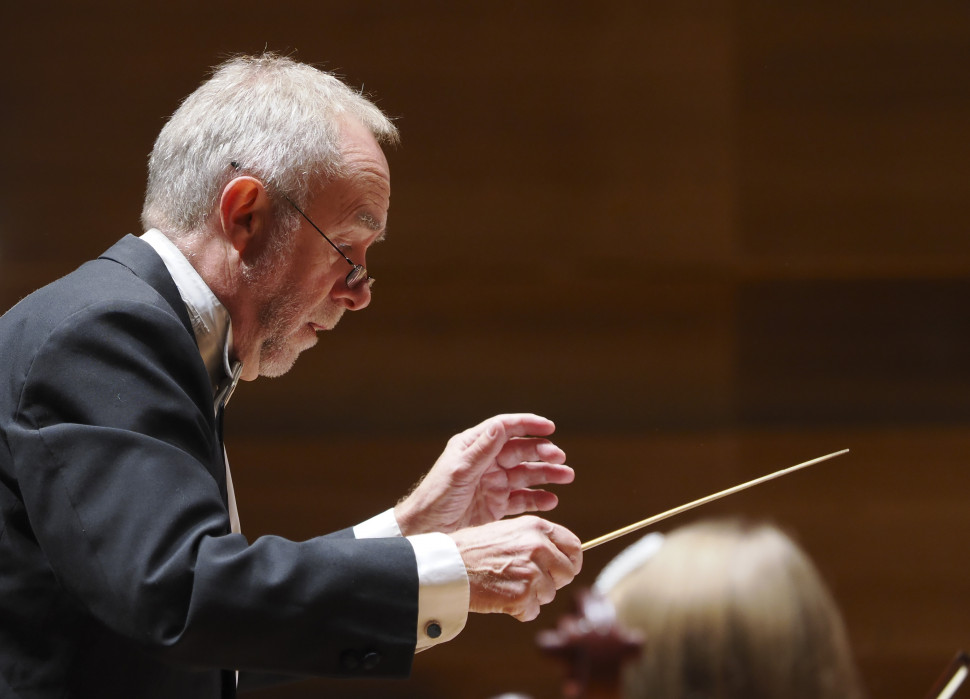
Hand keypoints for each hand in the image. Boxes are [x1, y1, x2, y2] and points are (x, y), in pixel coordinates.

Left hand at [394, 414, 574, 534]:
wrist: (425, 533)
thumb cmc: (435, 499)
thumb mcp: (459, 471)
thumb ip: (482, 449)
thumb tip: (500, 425)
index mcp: (473, 448)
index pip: (505, 429)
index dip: (528, 425)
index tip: (550, 428)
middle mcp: (485, 463)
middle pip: (521, 451)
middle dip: (543, 452)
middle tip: (560, 459)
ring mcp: (492, 484)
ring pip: (526, 475)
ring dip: (546, 474)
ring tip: (566, 477)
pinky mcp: (496, 506)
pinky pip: (522, 499)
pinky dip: (538, 499)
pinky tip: (551, 500)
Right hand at [450, 515, 582, 621]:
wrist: (449, 566)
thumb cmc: (473, 549)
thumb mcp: (507, 530)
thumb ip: (535, 540)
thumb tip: (561, 556)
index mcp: (536, 527)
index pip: (574, 547)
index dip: (570, 561)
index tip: (563, 570)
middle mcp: (538, 547)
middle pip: (567, 573)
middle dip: (552, 582)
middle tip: (529, 582)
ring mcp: (532, 572)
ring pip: (549, 594)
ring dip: (532, 597)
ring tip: (506, 586)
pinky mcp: (522, 595)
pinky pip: (532, 611)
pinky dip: (519, 611)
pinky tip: (500, 598)